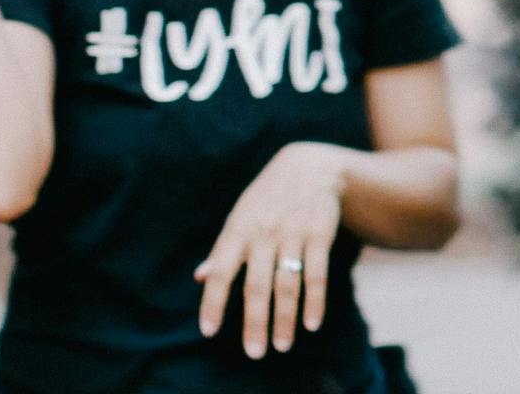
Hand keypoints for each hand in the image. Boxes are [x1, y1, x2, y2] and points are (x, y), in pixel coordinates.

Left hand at [196, 141, 347, 358]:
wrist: (310, 167)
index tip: (209, 331)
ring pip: (288, 283)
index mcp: (238, 231)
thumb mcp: (240, 217)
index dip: (213, 302)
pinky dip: (315, 301)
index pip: (220, 271)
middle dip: (255, 322)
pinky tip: (311, 323)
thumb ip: (222, 249)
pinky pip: (317, 273)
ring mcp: (293, 233)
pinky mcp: (320, 234)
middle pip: (257, 285)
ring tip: (282, 345)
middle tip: (255, 353)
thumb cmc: (267, 199)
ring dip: (285, 318)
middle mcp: (264, 233)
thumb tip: (199, 277)